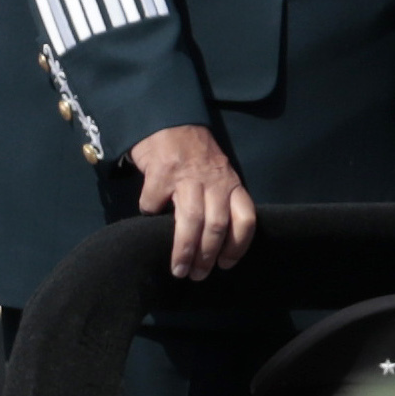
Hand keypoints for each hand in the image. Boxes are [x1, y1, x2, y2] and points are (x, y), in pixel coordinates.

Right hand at [126, 122, 255, 281]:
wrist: (168, 119)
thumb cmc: (194, 153)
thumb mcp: (217, 172)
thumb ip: (219, 199)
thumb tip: (213, 242)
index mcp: (231, 183)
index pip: (246, 218)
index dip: (238, 246)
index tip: (225, 265)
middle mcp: (214, 180)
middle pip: (217, 225)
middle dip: (207, 256)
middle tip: (197, 276)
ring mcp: (188, 176)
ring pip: (191, 221)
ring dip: (184, 250)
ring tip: (178, 269)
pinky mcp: (162, 173)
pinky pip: (154, 203)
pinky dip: (150, 214)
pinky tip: (148, 219)